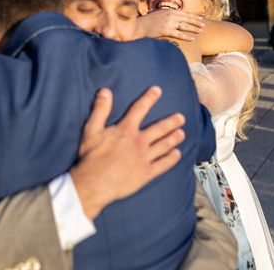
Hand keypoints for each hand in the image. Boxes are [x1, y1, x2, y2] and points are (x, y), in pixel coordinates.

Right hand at [70, 87, 184, 219]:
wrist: (94, 183)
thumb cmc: (91, 157)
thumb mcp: (91, 129)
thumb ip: (100, 109)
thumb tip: (105, 91)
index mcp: (126, 130)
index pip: (139, 109)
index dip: (149, 98)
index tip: (158, 90)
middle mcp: (139, 142)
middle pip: (159, 128)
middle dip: (171, 122)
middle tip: (180, 118)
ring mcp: (144, 158)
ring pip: (164, 145)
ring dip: (174, 138)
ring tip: (182, 133)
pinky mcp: (146, 173)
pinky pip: (163, 164)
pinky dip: (172, 159)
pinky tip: (177, 154)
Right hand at [135, 10, 204, 40]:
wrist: (138, 26)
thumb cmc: (146, 23)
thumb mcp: (157, 16)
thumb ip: (166, 17)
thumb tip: (174, 20)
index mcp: (168, 11)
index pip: (184, 13)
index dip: (193, 16)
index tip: (200, 18)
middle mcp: (169, 15)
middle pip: (186, 18)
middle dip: (196, 21)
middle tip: (204, 25)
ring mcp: (168, 22)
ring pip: (184, 25)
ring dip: (193, 28)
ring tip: (200, 31)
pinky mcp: (165, 30)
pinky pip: (178, 33)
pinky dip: (186, 36)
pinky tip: (192, 39)